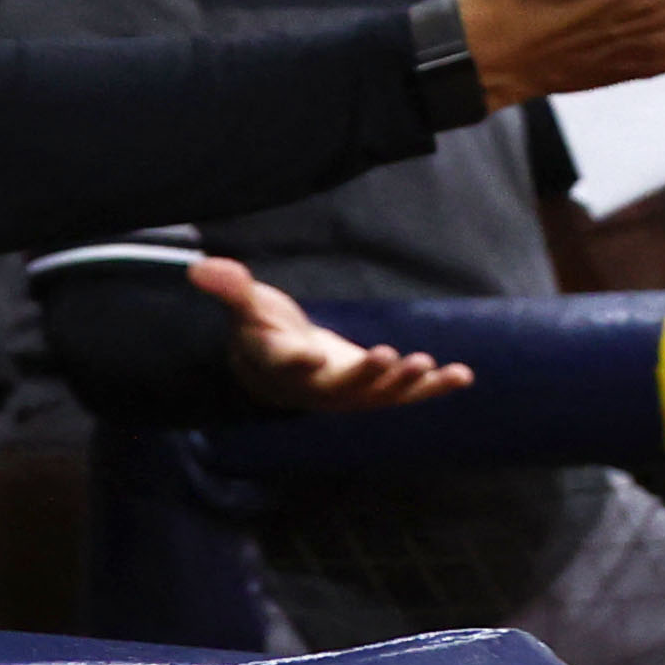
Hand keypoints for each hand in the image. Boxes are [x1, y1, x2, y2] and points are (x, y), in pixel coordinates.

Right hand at [197, 256, 470, 412]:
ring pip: (378, 397)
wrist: (279, 375)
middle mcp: (318, 388)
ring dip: (405, 384)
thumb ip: (231, 288)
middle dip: (368, 375)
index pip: (287, 364)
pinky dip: (435, 388)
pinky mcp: (375, 391)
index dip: (297, 361)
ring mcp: (350, 394)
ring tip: (428, 365)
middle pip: (342, 388)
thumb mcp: (248, 307)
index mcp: (283, 365)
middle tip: (390, 356)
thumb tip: (199, 267)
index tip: (310, 353)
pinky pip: (407, 395)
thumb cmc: (264, 333)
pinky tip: (464, 376)